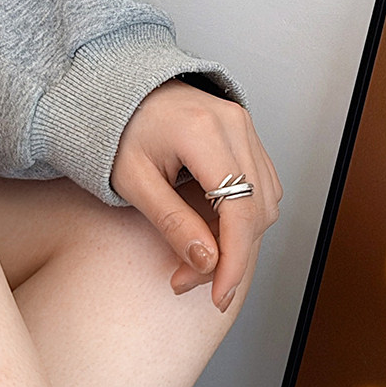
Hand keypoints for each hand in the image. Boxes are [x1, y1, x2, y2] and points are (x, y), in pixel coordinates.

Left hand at [112, 79, 281, 311]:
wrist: (122, 91)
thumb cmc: (120, 130)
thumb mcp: (134, 182)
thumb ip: (172, 223)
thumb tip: (207, 262)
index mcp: (203, 132)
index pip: (238, 211)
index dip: (234, 261)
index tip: (219, 295)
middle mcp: (234, 125)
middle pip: (256, 212)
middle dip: (230, 258)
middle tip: (191, 282)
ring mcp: (245, 128)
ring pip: (265, 204)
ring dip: (238, 241)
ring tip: (197, 256)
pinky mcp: (247, 137)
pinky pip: (262, 189)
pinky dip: (243, 220)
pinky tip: (213, 232)